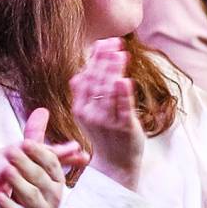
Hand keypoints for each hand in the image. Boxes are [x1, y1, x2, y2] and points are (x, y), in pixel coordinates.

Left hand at [0, 108, 77, 207]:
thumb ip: (36, 142)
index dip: (40, 153)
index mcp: (55, 180)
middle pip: (41, 178)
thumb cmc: (32, 199)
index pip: (51, 163)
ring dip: (18, 183)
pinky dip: (8, 207)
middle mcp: (53, 197)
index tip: (27, 142)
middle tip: (11, 152)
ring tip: (5, 172)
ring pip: (32, 197)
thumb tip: (42, 110)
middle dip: (27, 164)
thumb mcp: (35, 170)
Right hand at [71, 38, 144, 189]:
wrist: (115, 165)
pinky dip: (124, 94)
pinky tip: (125, 80)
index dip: (95, 59)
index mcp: (80, 108)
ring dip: (114, 72)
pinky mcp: (125, 128)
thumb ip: (88, 91)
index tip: (104, 42)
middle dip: (105, 60)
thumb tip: (86, 65)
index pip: (85, 78)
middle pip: (96, 82)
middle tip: (115, 43)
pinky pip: (124, 108)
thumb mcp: (90, 113)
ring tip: (121, 54)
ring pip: (109, 92)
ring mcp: (108, 121)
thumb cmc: (105, 135)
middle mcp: (90, 114)